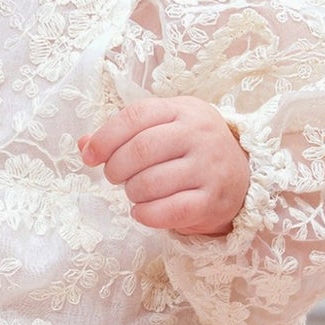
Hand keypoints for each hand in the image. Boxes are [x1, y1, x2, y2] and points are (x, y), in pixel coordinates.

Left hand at [79, 96, 249, 236]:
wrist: (240, 174)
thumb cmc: (188, 149)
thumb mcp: (160, 129)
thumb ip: (122, 134)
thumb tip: (84, 144)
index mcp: (182, 110)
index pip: (134, 116)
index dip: (105, 138)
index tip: (90, 157)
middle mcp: (199, 134)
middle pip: (141, 149)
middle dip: (116, 168)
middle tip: (114, 177)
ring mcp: (210, 167)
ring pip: (151, 182)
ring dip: (131, 192)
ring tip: (134, 192)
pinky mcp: (213, 200)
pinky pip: (170, 210)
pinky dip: (146, 214)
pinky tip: (142, 211)